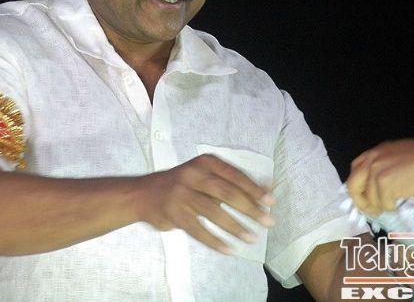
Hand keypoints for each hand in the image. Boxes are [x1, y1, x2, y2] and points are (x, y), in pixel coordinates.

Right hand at [134, 154, 274, 253]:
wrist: (142, 194)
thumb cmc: (182, 184)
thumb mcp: (205, 175)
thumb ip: (233, 181)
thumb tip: (267, 189)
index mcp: (205, 163)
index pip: (234, 175)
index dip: (254, 189)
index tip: (271, 201)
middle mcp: (193, 175)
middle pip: (226, 192)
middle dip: (250, 208)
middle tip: (267, 221)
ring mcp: (181, 194)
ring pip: (213, 212)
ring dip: (235, 227)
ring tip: (251, 238)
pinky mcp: (174, 213)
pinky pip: (198, 230)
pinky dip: (215, 241)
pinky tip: (228, 249)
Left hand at [346, 137, 413, 215]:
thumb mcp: (402, 157)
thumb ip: (387, 166)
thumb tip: (380, 184)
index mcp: (377, 151)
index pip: (356, 168)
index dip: (358, 183)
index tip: (363, 194)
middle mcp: (372, 159)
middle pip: (353, 183)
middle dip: (359, 199)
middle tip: (370, 209)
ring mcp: (376, 172)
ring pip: (370, 198)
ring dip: (381, 206)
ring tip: (393, 206)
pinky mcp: (384, 186)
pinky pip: (383, 204)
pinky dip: (390, 208)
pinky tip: (400, 204)